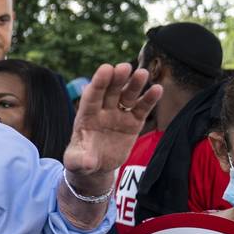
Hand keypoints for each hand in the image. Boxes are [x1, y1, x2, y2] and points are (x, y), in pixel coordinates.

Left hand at [63, 63, 161, 193]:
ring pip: (127, 96)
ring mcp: (118, 115)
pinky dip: (149, 99)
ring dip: (134, 85)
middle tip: (124, 67)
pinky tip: (157, 89)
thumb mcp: (76, 162)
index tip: (106, 69)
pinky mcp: (132, 123)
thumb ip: (80, 160)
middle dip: (117, 79)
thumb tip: (87, 163)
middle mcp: (103, 111)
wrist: (96, 166)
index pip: (92, 96)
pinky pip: (142, 109)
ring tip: (142, 73)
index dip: (98, 82)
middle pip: (111, 91)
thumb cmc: (81, 160)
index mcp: (86, 116)